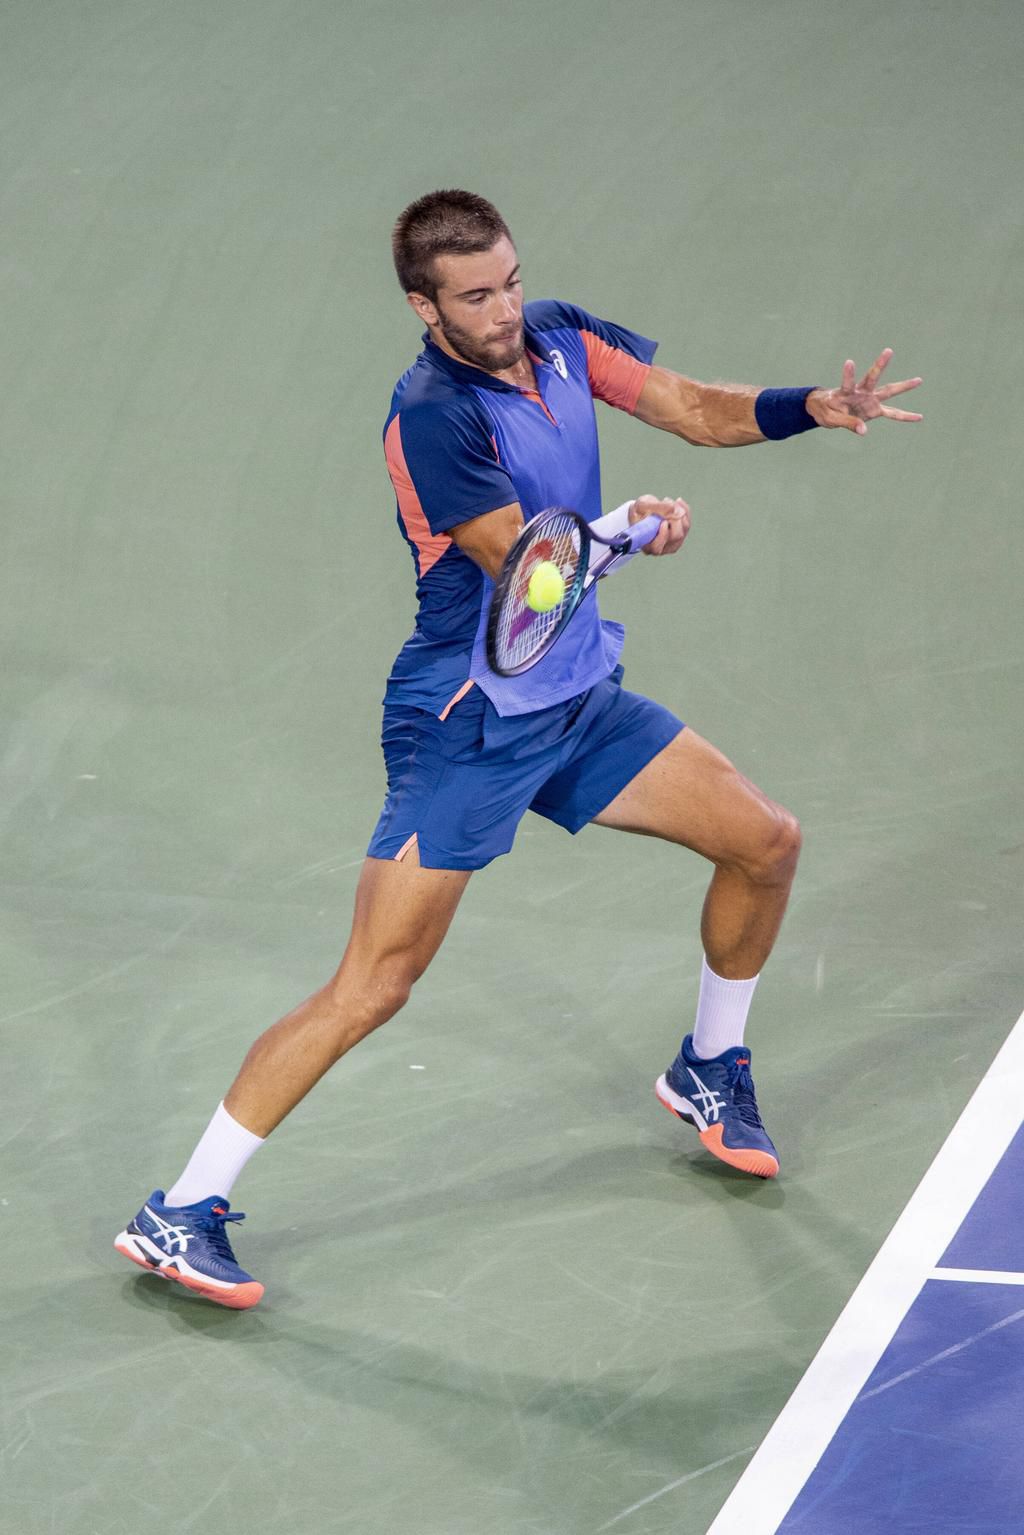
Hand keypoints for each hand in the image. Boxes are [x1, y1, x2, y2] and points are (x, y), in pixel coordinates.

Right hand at [628, 494, 690, 554]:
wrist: (644, 511)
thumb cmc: (639, 512)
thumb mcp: (641, 506)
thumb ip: (655, 507)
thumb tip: (673, 508)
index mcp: (648, 546)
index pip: (657, 547)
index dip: (663, 536)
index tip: (664, 522)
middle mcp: (662, 547)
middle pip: (676, 536)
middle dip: (674, 518)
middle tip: (666, 504)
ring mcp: (674, 541)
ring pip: (684, 528)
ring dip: (678, 510)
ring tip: (666, 501)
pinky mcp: (682, 533)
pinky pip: (688, 521)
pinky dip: (684, 509)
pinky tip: (677, 502)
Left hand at [806, 349, 922, 434]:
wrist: (826, 410)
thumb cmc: (825, 410)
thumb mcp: (831, 418)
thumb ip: (847, 422)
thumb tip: (864, 431)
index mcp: (846, 392)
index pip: (848, 382)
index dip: (849, 373)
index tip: (849, 362)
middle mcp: (861, 392)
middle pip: (872, 377)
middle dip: (880, 365)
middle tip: (888, 350)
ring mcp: (870, 400)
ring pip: (888, 390)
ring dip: (903, 386)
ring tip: (919, 380)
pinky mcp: (874, 410)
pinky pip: (892, 413)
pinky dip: (905, 416)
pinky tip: (919, 417)